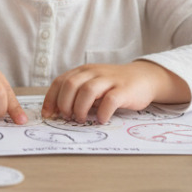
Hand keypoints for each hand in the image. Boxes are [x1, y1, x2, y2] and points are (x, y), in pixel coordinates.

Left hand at [42, 60, 190, 123]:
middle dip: (64, 103)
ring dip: (80, 108)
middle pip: (71, 84)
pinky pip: (110, 100)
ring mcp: (109, 80)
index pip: (60, 81)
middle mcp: (94, 73)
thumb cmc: (113, 86)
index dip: (50, 99)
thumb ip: (77, 94)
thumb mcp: (92, 84)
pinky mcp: (124, 90)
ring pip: (88, 90)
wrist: (143, 78)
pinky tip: (101, 120)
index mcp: (83, 71)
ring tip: (82, 119)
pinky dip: (102, 112)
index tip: (48, 115)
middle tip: (67, 117)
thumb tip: (57, 112)